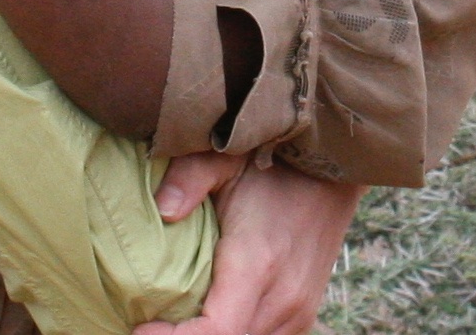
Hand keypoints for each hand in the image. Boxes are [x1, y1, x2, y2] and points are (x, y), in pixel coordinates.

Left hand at [136, 161, 364, 334]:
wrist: (334, 168)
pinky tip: (207, 320)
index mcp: (258, 263)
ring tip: (173, 322)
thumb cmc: (275, 161)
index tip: (141, 327)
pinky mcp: (302, 313)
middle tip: (149, 323)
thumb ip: (190, 176)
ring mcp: (297, 311)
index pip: (217, 333)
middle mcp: (283, 297)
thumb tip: (162, 209)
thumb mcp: (228, 157)